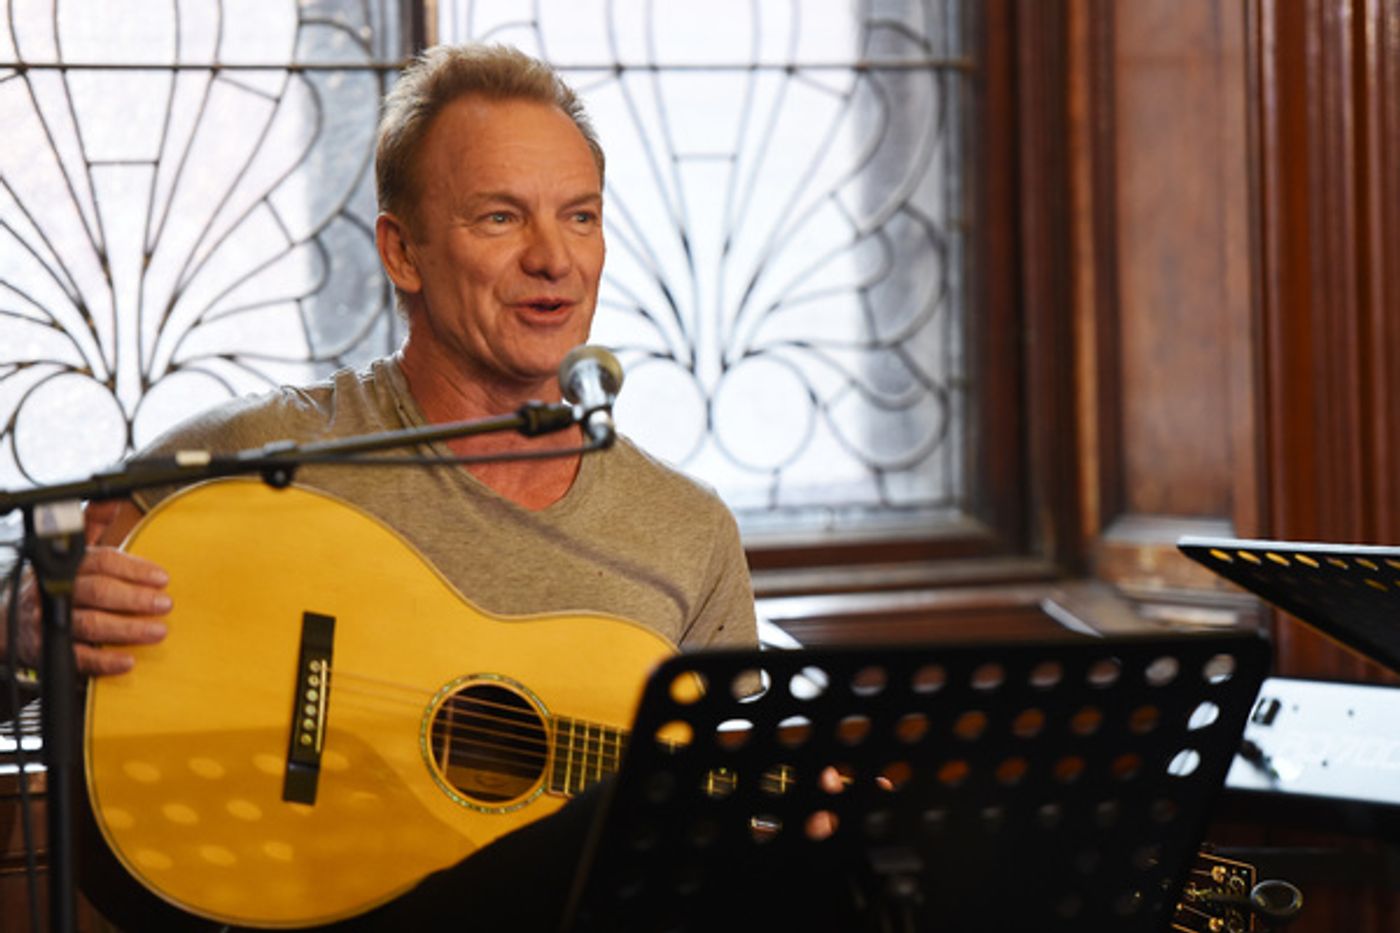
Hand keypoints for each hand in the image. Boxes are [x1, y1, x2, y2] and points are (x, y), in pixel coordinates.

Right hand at [4, 499, 169, 676]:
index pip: (102, 561)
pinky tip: (127, 660)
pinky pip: (78, 656)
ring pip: (90, 623)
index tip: (162, 577)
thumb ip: (93, 524)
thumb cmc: (55, 584)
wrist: (9, 622)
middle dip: (134, 597)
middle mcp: (57, 590)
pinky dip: (104, 660)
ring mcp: (51, 620)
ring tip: (157, 630)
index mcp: (67, 565)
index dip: (134, 568)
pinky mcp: (48, 649)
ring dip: (127, 628)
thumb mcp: (71, 551)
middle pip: (98, 591)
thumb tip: (114, 500)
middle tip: (164, 604)